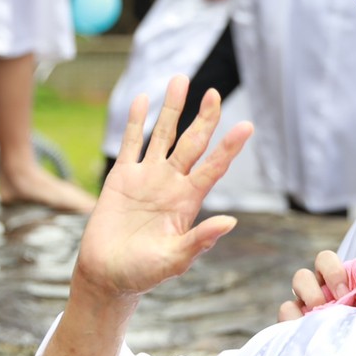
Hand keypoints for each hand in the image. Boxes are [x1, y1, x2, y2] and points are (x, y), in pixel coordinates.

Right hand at [74, 75, 251, 300]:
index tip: (247, 126)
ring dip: (172, 109)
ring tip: (181, 79)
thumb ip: (200, 240)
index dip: (229, 147)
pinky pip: (131, 143)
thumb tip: (231, 222)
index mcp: (188, 202)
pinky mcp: (121, 178)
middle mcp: (171, 184)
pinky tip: (143, 99)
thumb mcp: (175, 261)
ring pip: (163, 135)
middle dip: (204, 118)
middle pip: (192, 143)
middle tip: (215, 93)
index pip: (213, 167)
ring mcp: (147, 178)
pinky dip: (136, 121)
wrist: (107, 276)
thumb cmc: (143, 274)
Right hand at [277, 251, 355, 320]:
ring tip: (322, 312)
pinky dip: (294, 314)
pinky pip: (286, 307)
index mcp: (350, 285)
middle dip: (332, 273)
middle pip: (323, 260)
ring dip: (311, 291)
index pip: (352, 263)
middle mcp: (327, 288)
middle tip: (343, 297)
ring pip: (301, 277)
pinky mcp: (291, 321)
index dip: (352, 270)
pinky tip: (307, 327)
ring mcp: (306, 302)